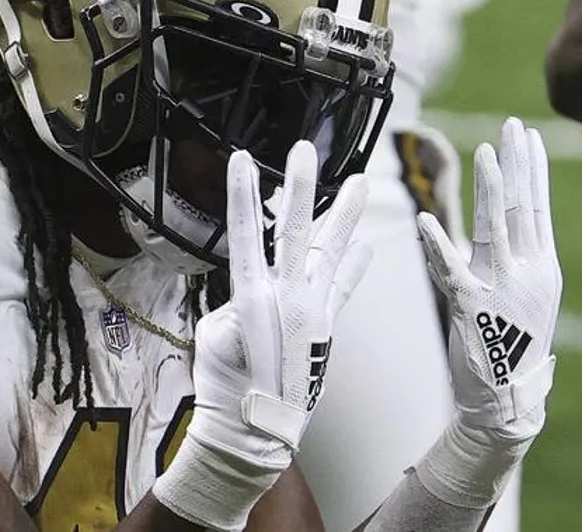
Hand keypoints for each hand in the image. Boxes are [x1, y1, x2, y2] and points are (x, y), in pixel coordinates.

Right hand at [155, 142, 370, 530]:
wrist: (256, 429)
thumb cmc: (225, 385)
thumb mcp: (214, 336)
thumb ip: (236, 301)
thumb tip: (256, 289)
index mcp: (250, 296)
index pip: (243, 233)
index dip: (241, 195)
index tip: (240, 160)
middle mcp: (285, 296)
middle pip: (295, 231)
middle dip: (300, 188)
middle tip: (305, 151)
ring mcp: (311, 310)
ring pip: (329, 251)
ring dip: (343, 214)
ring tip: (359, 182)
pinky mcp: (326, 327)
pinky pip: (343, 288)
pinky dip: (355, 267)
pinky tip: (367, 246)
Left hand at [417, 117, 561, 443]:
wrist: (505, 401)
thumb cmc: (510, 345)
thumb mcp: (528, 297)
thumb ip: (519, 258)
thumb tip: (513, 219)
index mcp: (543, 269)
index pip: (538, 208)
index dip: (532, 170)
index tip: (529, 136)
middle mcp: (528, 274)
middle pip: (523, 208)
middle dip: (517, 164)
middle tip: (514, 125)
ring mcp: (502, 290)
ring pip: (495, 229)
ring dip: (491, 189)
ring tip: (487, 152)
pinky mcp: (471, 307)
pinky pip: (451, 268)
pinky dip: (437, 244)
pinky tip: (425, 221)